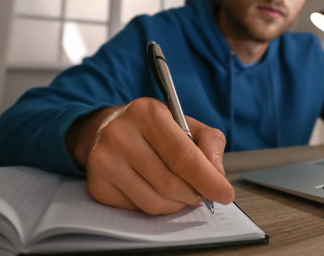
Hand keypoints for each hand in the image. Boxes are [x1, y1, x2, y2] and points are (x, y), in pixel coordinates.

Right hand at [65, 97, 233, 214]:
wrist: (105, 130)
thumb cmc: (153, 128)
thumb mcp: (185, 122)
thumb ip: (209, 142)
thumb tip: (217, 174)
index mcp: (147, 113)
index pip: (183, 155)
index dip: (208, 179)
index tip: (225, 194)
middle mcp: (121, 135)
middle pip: (170, 183)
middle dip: (195, 194)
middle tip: (204, 195)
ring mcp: (104, 161)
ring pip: (154, 201)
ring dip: (178, 204)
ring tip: (183, 193)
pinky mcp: (97, 185)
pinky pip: (138, 209)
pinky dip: (157, 207)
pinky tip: (159, 192)